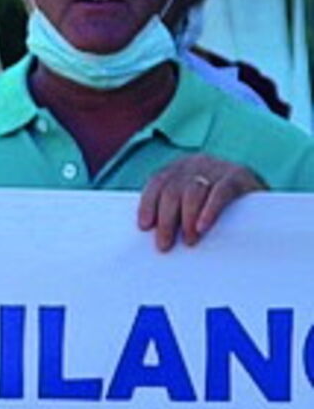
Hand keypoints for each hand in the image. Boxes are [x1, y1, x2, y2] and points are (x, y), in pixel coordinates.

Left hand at [137, 153, 264, 250]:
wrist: (265, 204)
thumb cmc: (221, 210)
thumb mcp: (192, 205)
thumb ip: (174, 211)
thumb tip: (151, 234)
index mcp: (180, 168)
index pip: (157, 182)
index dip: (148, 204)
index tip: (144, 227)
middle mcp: (197, 163)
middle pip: (172, 190)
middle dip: (166, 220)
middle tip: (164, 245)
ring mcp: (218, 167)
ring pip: (193, 191)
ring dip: (186, 219)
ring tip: (189, 241)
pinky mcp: (239, 175)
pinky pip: (221, 191)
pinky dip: (209, 210)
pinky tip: (202, 227)